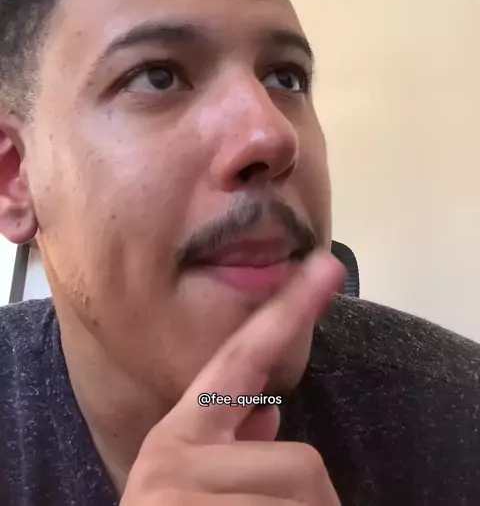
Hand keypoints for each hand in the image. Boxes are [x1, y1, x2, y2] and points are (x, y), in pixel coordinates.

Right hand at [120, 250, 344, 504]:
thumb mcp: (196, 493)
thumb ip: (232, 450)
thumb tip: (270, 415)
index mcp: (176, 439)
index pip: (241, 362)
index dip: (288, 314)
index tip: (328, 266)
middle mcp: (169, 455)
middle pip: (302, 462)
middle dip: (308, 502)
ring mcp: (177, 491)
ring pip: (307, 494)